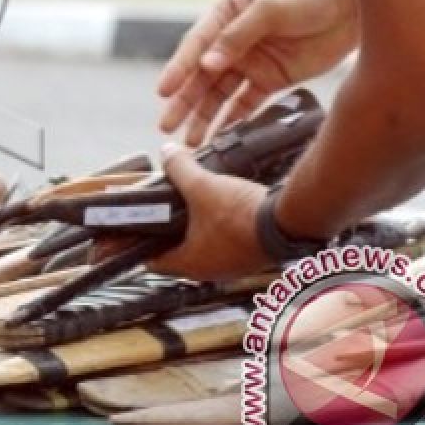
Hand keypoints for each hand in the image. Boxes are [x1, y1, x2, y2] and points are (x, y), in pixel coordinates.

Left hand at [147, 144, 273, 279]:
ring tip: (189, 208)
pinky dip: (214, 232)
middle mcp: (207, 272)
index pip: (151, 261)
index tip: (135, 230)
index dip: (140, 244)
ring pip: (201, 250)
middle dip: (167, 233)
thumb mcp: (203, 185)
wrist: (289, 221)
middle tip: (161, 213)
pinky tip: (217, 212)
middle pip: (175, 254)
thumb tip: (166, 152)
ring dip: (193, 232)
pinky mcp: (247, 258)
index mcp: (189, 264)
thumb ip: (180, 169)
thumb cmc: (242, 214)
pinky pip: (223, 247)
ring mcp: (230, 267)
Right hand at [158, 0, 358, 145]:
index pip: (195, 45)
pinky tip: (222, 136)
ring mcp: (249, 61)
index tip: (164, 91)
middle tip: (167, 125)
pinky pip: (246, 103)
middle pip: (202, 75)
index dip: (178, 69)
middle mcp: (230, 40)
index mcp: (224, 14)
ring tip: (191, 140)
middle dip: (184, 101)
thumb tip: (207, 65)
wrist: (354, 8)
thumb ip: (237, 36)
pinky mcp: (269, 79)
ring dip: (205, 116)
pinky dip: (233, 120)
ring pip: (220, 94)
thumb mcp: (270, 9)